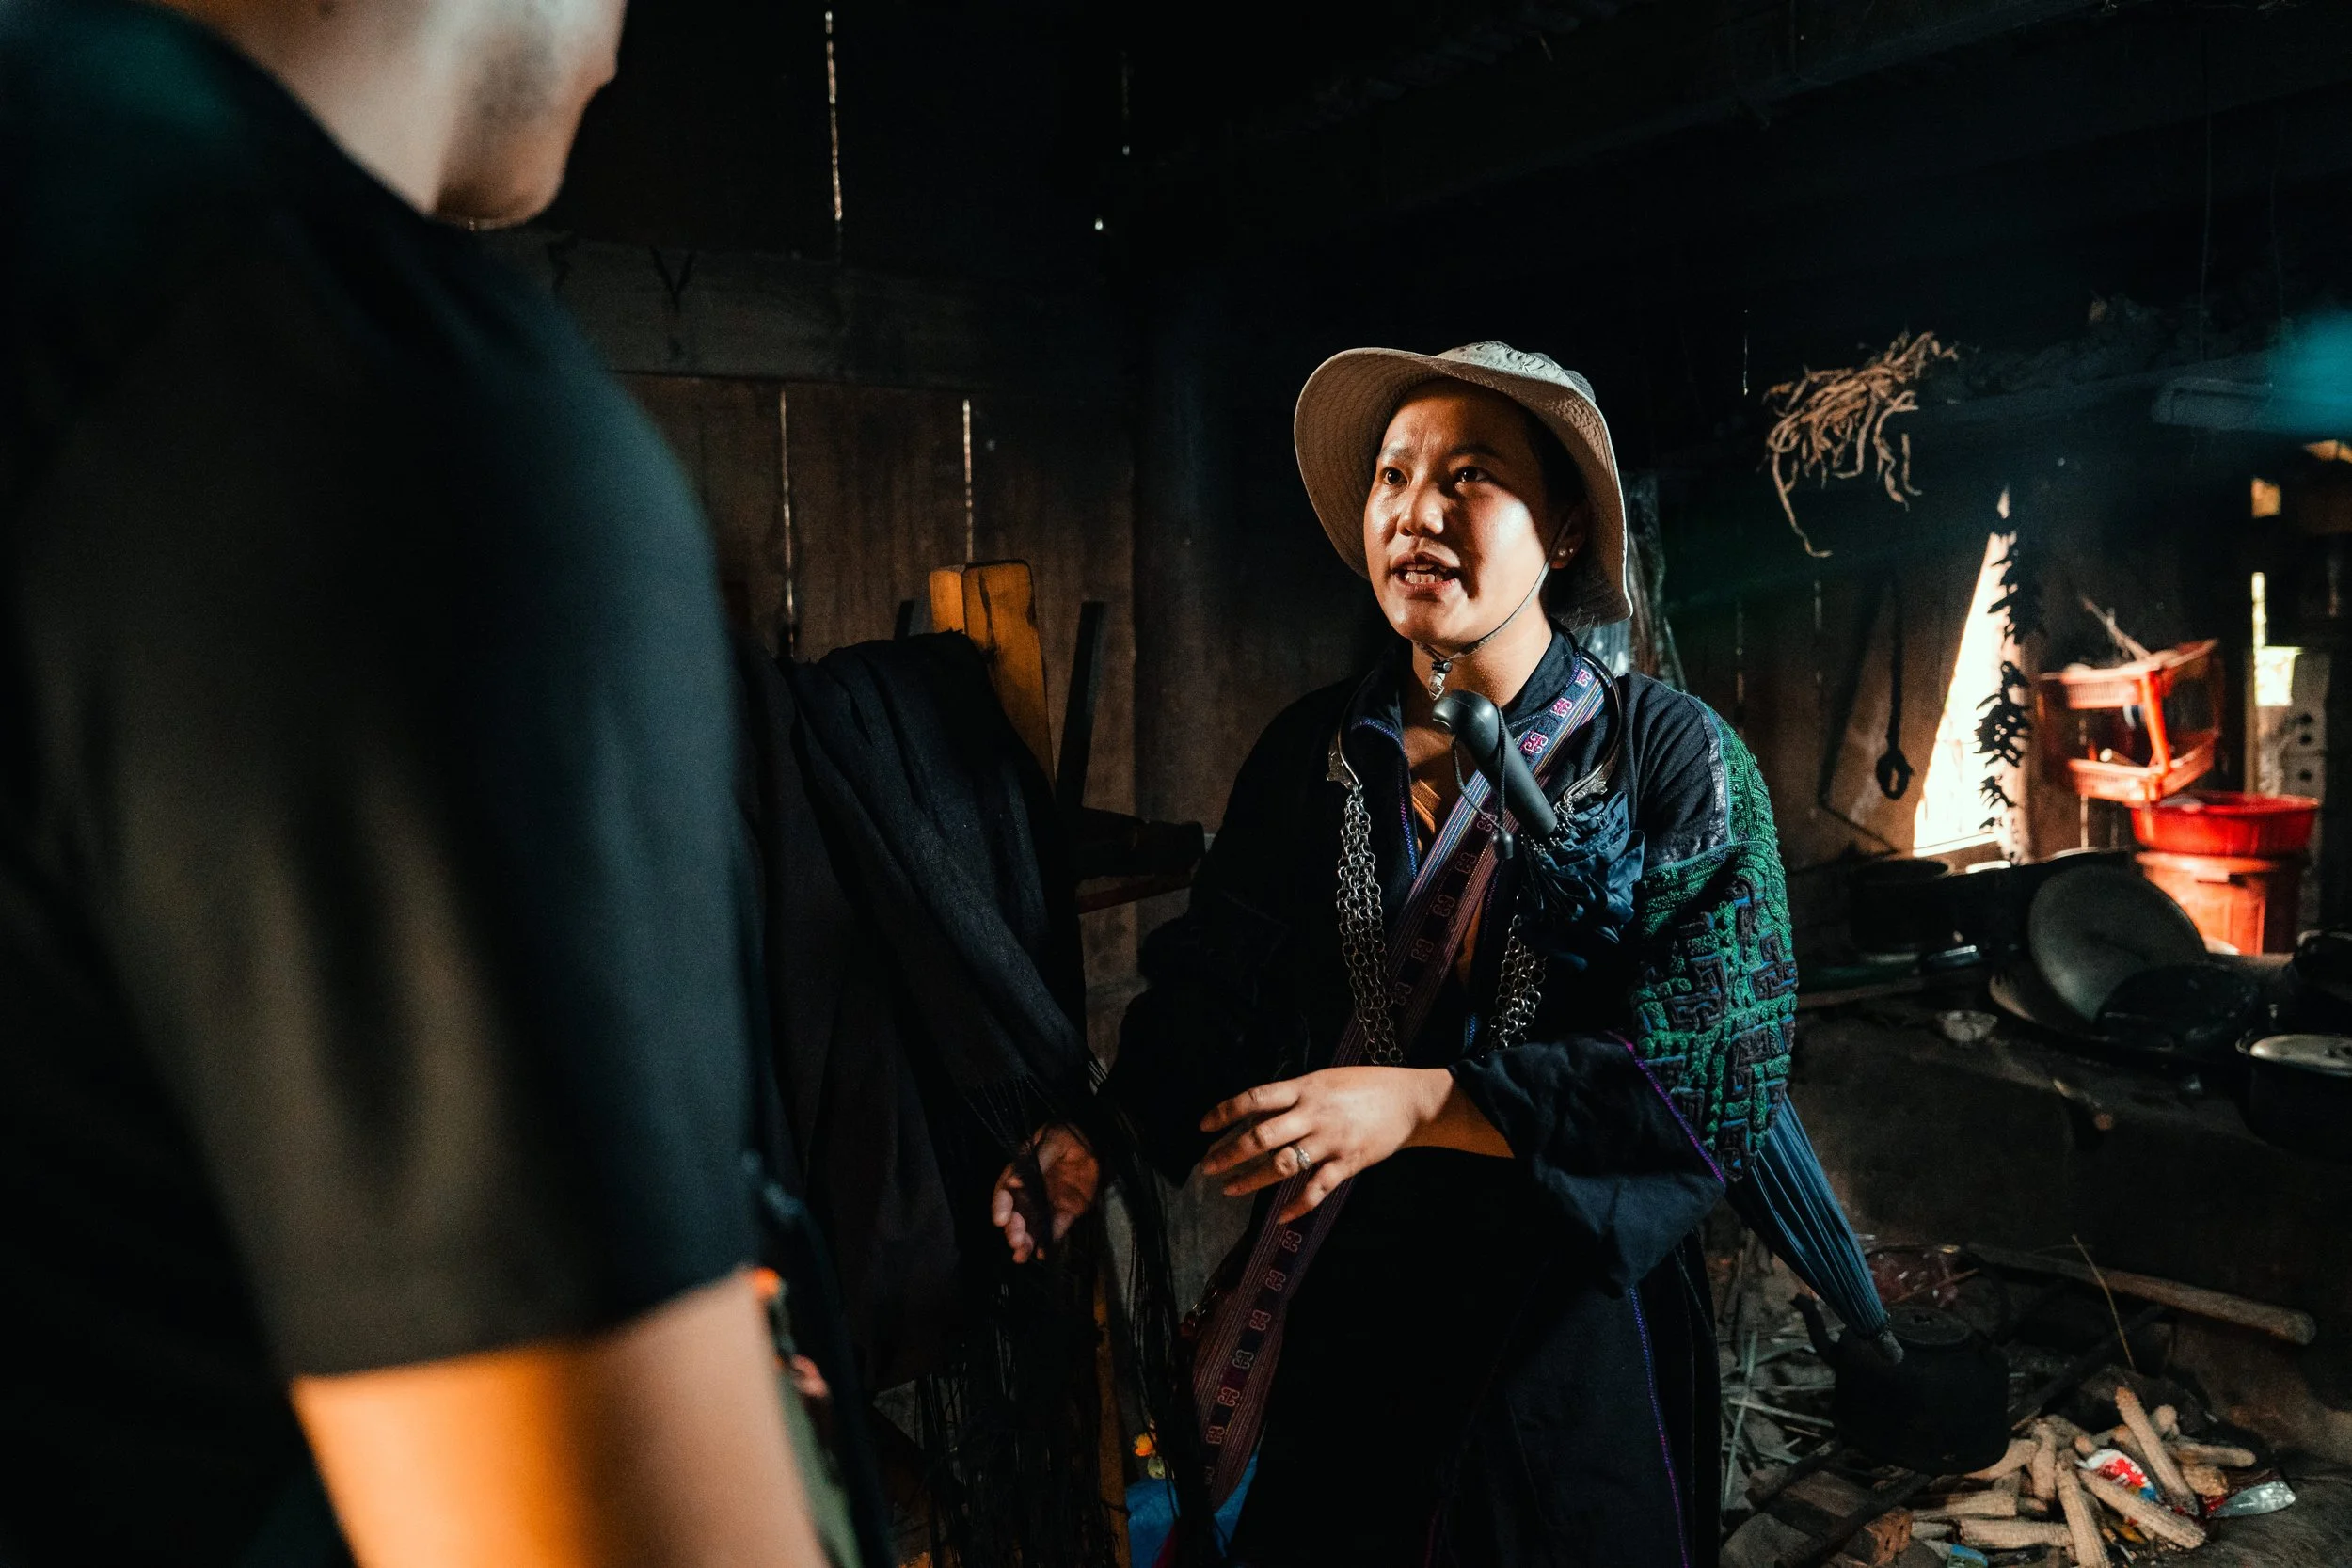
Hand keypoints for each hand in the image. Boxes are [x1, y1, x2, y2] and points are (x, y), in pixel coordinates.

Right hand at [989, 1124, 1099, 1262]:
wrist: (1100, 1145)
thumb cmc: (1071, 1137)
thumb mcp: (1054, 1141)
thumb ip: (1036, 1161)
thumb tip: (1012, 1182)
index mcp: (1024, 1171)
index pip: (1005, 1191)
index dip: (1001, 1206)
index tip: (1001, 1220)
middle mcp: (1032, 1190)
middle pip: (1017, 1213)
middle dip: (1013, 1229)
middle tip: (1016, 1241)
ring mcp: (1049, 1202)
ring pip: (1033, 1225)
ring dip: (1026, 1241)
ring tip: (1021, 1255)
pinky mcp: (1066, 1212)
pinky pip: (1055, 1229)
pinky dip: (1048, 1242)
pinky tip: (1043, 1254)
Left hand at [1199, 1067, 1455, 1225]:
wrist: (1409, 1100)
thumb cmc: (1364, 1086)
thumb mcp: (1323, 1079)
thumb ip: (1292, 1095)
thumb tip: (1255, 1110)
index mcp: (1304, 1089)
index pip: (1254, 1099)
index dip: (1224, 1113)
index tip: (1202, 1127)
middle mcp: (1313, 1114)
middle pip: (1260, 1135)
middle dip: (1228, 1152)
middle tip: (1207, 1167)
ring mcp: (1330, 1140)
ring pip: (1282, 1164)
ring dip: (1252, 1179)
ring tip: (1230, 1188)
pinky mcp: (1348, 1162)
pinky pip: (1317, 1188)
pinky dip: (1297, 1205)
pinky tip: (1281, 1216)